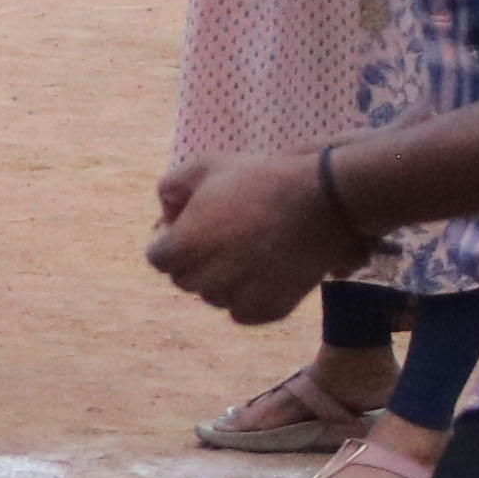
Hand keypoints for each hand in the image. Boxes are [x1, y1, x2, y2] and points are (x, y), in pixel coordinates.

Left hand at [146, 150, 353, 322]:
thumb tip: (165, 213)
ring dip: (222, 279)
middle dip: (196, 260)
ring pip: (215, 295)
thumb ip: (171, 188)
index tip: (193, 226)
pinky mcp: (265, 311)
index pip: (158, 258)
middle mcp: (204, 281)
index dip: (172, 240)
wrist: (320, 203)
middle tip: (225, 235)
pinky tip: (265, 270)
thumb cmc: (259, 180)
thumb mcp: (206, 166)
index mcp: (183, 249)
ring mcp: (236, 299)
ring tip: (249, 250)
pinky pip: (243, 311)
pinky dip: (248, 296)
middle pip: (185, 278)